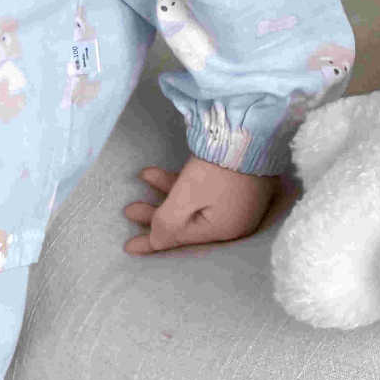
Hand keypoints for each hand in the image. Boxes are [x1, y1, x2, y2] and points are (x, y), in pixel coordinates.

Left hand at [123, 154, 279, 254]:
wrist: (251, 133)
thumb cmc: (218, 170)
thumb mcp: (187, 197)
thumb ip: (168, 222)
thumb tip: (156, 242)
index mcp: (222, 230)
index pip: (180, 240)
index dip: (152, 242)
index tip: (128, 246)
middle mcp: (231, 221)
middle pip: (185, 223)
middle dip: (155, 215)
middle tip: (129, 209)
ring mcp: (235, 201)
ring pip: (192, 204)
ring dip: (165, 193)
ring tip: (144, 178)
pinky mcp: (236, 182)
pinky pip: (202, 190)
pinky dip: (181, 183)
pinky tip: (160, 171)